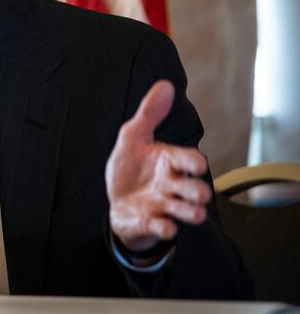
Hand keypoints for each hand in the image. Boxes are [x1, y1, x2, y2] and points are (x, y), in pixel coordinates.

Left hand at [105, 80, 211, 251]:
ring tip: (194, 212)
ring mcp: (164, 206)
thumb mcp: (132, 137)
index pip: (190, 161)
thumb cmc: (130, 167)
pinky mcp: (152, 223)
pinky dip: (165, 228)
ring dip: (191, 212)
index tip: (195, 164)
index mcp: (170, 162)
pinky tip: (162, 224)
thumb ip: (149, 114)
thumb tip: (165, 84)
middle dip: (198, 191)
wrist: (117, 200)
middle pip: (197, 190)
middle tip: (197, 192)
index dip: (194, 162)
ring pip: (189, 212)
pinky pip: (165, 229)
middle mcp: (172, 185)